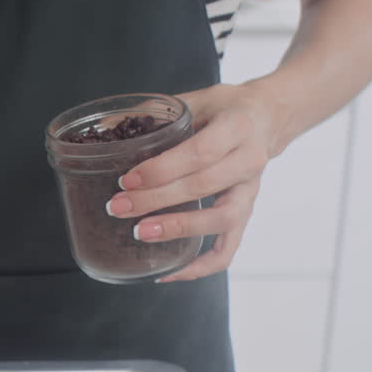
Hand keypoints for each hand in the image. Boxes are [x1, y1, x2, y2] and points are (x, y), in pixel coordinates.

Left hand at [104, 83, 283, 282]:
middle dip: (157, 200)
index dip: (162, 169)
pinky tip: (168, 272)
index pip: (199, 153)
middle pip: (204, 186)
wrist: (267, 118)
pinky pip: (228, 249)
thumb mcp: (195, 99)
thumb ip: (155, 112)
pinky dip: (200, 267)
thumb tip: (104, 130)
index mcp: (237, 127)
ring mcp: (251, 191)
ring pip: (222, 219)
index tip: (127, 180)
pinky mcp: (246, 213)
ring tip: (141, 233)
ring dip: (180, 230)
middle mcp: (249, 161)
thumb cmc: (223, 109)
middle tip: (118, 207)